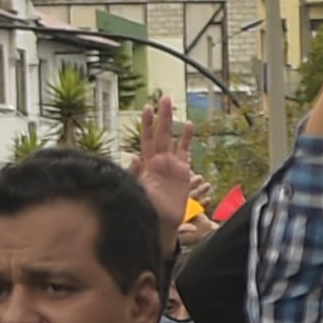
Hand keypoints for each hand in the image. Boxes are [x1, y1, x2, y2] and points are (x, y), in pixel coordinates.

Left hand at [131, 95, 195, 218]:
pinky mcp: (183, 172)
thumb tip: (133, 160)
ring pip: (172, 138)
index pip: (146, 139)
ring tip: (173, 106)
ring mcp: (171, 165)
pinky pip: (185, 152)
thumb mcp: (137, 192)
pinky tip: (189, 126)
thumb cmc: (146, 209)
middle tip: (164, 98)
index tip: (146, 108)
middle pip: (160, 133)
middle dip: (161, 116)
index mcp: (147, 164)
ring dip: (172, 122)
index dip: (147, 124)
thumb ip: (135, 176)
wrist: (161, 224)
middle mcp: (158, 161)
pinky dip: (187, 139)